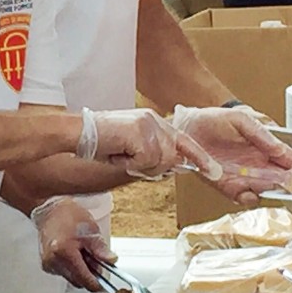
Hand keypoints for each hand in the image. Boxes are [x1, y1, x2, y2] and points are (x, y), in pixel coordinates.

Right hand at [31, 197, 113, 291]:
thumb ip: (101, 250)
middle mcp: (53, 261)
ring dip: (81, 271)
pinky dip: (72, 267)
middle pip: (78, 281)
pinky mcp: (46, 265)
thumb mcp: (91, 231)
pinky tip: (74, 254)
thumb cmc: (69, 216)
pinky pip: (64, 273)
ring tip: (84, 253)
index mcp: (64, 252)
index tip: (105, 284)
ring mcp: (48, 264)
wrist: (50, 209)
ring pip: (71, 278)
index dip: (97, 283)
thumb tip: (112, 261)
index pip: (84, 279)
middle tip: (97, 261)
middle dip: (90, 275)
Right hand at [77, 107, 222, 181]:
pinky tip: (117, 153)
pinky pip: (145, 162)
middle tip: (126, 159)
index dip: (200, 158)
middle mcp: (155, 121)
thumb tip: (171, 167)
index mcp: (155, 122)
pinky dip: (129, 164)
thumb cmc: (100, 143)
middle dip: (151, 168)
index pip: (184, 141)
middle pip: (171, 158)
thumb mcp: (132, 149)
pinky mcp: (140, 134)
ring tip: (120, 155)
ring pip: (159, 162)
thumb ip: (153, 154)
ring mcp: (149, 126)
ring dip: (138, 167)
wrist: (77, 133)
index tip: (214, 172)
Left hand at [172, 106, 291, 205]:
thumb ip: (262, 135)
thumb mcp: (242, 120)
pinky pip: (244, 198)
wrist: (188, 127)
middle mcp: (259, 165)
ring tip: (279, 192)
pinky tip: (251, 195)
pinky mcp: (229, 187)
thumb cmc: (216, 120)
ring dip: (274, 193)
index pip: (289, 160)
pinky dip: (249, 199)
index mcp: (266, 148)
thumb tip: (281, 150)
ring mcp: (245, 177)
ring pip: (267, 191)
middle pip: (282, 179)